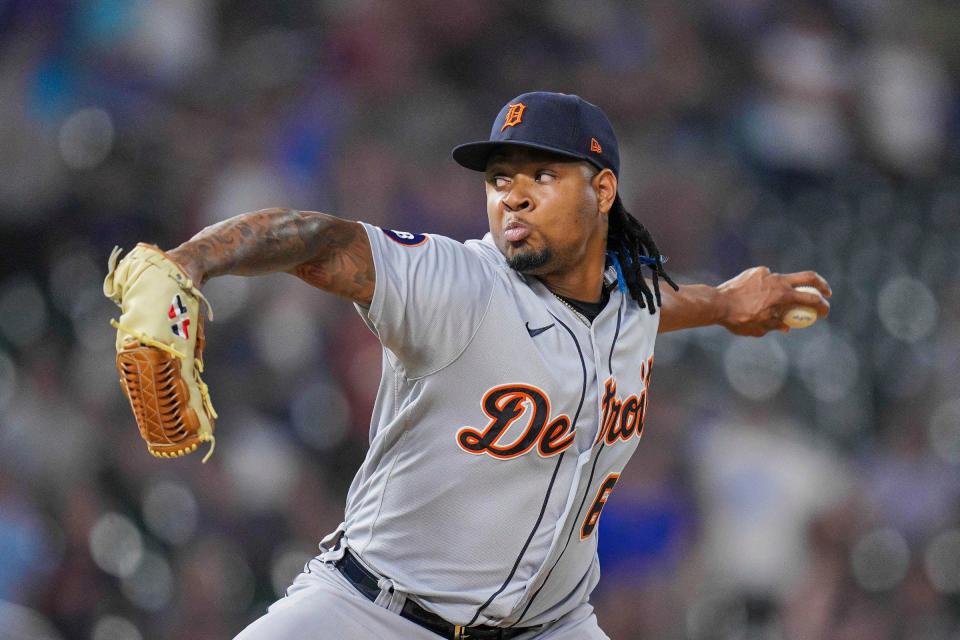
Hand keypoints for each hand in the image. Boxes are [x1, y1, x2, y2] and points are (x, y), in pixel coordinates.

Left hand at [716, 267, 831, 336]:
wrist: (716, 303)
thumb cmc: (738, 319)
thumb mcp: (760, 329)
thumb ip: (776, 326)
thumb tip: (788, 326)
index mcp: (782, 295)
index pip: (811, 299)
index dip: (822, 306)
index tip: (825, 312)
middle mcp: (778, 281)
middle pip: (808, 277)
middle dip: (821, 284)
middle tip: (825, 292)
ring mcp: (766, 273)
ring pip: (785, 278)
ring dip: (789, 289)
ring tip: (777, 302)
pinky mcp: (755, 271)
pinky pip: (767, 278)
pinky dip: (768, 287)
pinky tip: (756, 297)